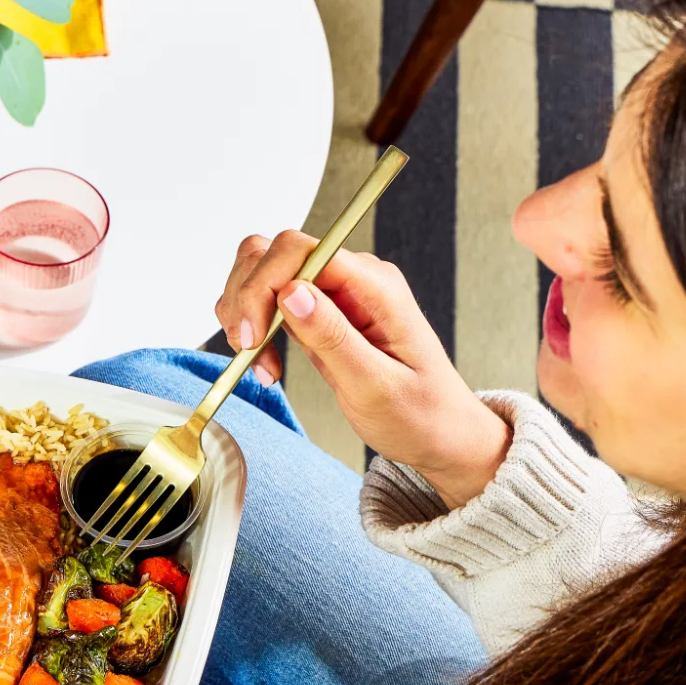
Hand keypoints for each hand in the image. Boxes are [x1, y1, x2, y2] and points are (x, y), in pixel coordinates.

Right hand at [214, 232, 509, 507]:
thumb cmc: (420, 414)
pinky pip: (269, 300)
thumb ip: (334, 337)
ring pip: (262, 272)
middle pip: (272, 252)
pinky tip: (266, 361)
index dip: (264, 287)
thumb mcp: (376, 385)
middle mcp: (353, 278)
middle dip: (248, 298)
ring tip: (261, 362)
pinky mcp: (319, 312)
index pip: (299, 250)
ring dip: (246, 314)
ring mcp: (334, 293)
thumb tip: (292, 292)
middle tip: (250, 349)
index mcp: (375, 286)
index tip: (253, 337)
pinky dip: (254, 327)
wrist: (439, 434)